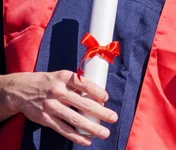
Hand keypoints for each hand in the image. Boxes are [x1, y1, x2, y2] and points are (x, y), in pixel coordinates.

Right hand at [0, 70, 117, 145]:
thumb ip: (76, 83)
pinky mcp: (46, 119)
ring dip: (92, 128)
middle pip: (84, 104)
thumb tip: (97, 94)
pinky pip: (64, 130)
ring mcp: (52, 107)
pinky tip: (87, 140)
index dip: (98, 92)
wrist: (20, 90)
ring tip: (104, 133)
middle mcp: (58, 92)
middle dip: (101, 112)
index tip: (106, 98)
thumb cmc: (47, 82)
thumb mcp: (61, 75)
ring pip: (75, 120)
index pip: (85, 85)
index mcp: (64, 78)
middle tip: (113, 118)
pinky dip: (77, 137)